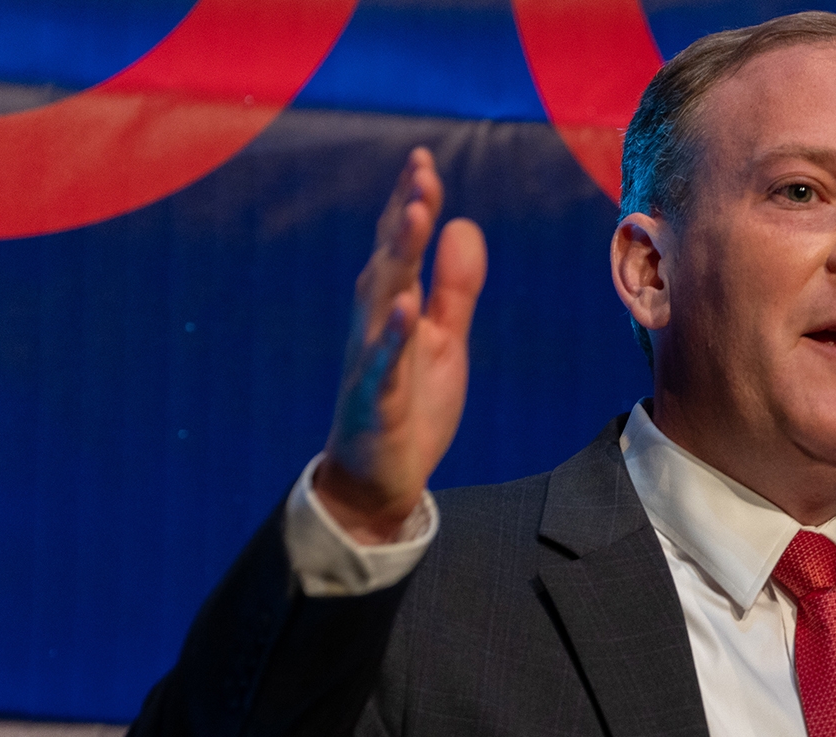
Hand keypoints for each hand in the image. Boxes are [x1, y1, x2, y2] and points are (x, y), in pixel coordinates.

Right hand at [316, 147, 487, 543]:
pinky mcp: (376, 399)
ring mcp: (371, 360)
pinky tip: (404, 306)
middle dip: (404, 214)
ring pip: (381, 299)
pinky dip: (391, 334)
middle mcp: (374, 325)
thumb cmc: (409, 404)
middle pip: (389, 259)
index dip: (412, 202)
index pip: (401, 246)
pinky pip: (381, 362)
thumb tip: (464, 225)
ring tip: (415, 215)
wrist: (379, 478)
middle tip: (421, 170)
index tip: (424, 159)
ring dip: (397, 257)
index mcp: (393, 307)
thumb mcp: (445, 339)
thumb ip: (454, 286)